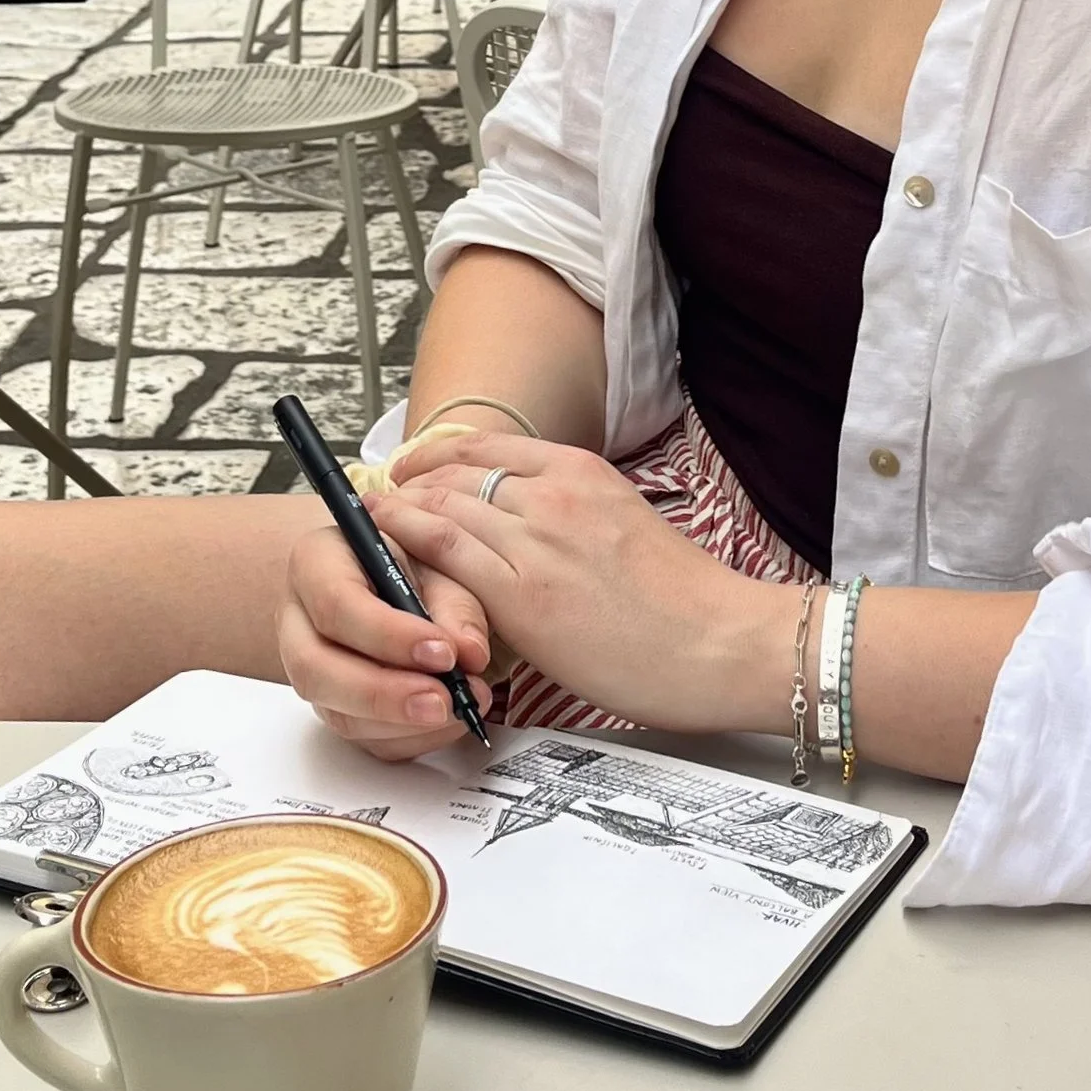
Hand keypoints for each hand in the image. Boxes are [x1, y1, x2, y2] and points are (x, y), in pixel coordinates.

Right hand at [275, 517, 494, 763]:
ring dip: (401, 723)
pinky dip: (408, 738)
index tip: (443, 652)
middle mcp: (299, 621)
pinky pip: (361, 738)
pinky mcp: (333, 706)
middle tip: (444, 700)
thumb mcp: (438, 558)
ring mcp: (311, 670)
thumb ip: (456, 602)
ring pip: (336, 713)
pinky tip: (446, 723)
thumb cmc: (410, 561)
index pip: (335, 604)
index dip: (388, 635)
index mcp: (315, 562)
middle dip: (384, 694)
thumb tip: (469, 652)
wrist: (388, 579)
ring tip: (457, 711)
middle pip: (317, 670)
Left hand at [376, 433, 787, 735]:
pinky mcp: (524, 595)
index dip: (438, 456)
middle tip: (377, 495)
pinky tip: (383, 552)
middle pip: (456, 474)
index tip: (413, 467)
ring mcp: (537, 541)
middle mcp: (554, 493)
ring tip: (367, 520)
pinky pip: (445, 557)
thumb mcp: (624, 526)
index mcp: (581, 471)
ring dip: (398, 513)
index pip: (488, 448)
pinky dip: (407, 548)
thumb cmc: (685, 602)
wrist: (723, 641)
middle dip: (409, 482)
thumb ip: (572, 518)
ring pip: (442, 508)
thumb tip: (529, 530)